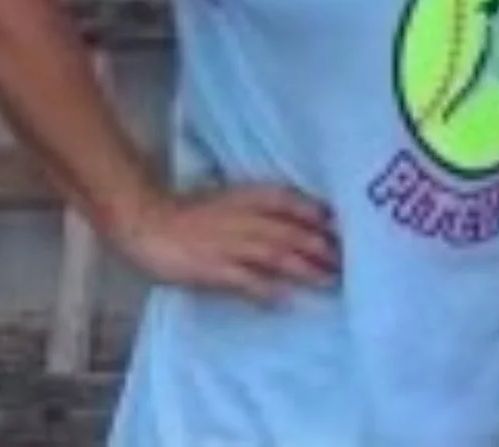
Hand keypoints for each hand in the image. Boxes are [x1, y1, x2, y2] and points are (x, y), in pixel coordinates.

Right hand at [113, 184, 339, 303]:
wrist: (150, 221)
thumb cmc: (193, 210)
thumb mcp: (234, 197)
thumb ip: (265, 205)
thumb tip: (302, 215)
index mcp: (253, 197)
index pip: (298, 204)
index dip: (323, 218)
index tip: (346, 230)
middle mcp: (249, 218)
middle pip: (295, 233)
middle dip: (324, 247)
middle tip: (348, 262)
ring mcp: (233, 244)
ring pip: (280, 256)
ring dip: (307, 269)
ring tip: (330, 281)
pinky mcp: (216, 269)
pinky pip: (248, 282)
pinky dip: (268, 290)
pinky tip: (285, 301)